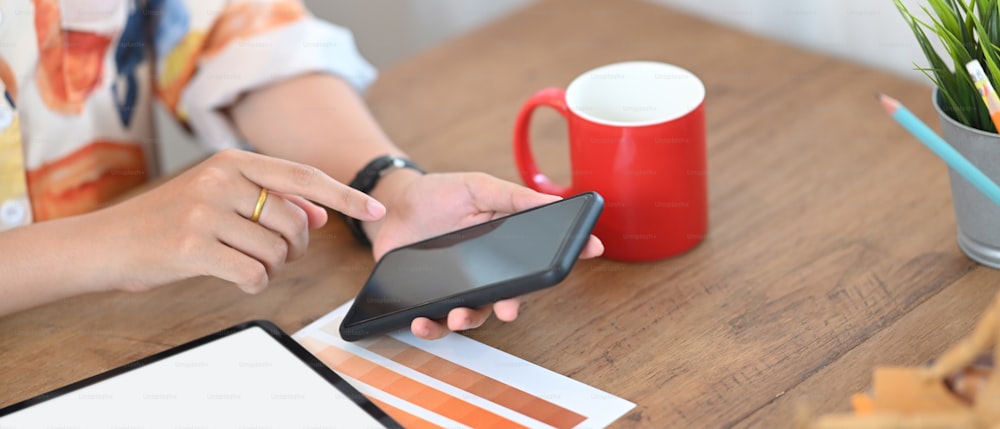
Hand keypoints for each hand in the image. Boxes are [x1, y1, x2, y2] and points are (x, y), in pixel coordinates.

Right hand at [93, 149, 384, 293]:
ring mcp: (206, 212)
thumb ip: (271, 199)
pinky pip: (255, 275)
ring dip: (270, 266)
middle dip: (294, 247)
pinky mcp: (193, 247)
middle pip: (296, 223)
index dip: (345, 195)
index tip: (377, 209)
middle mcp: (222, 180)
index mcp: (233, 162)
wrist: (107, 243)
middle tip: (267, 251)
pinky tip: (231, 275)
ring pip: (278, 252)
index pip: (304, 177)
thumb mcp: (220, 196)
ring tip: (238, 259)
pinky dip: (253, 283)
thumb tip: (321, 213)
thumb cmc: (170, 221)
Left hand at [366, 171, 603, 339]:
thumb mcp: (476, 187)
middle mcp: (491, 269)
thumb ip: (511, 197)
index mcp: (507, 241)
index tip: (592, 249)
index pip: (544, 252)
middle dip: (513, 305)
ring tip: (457, 316)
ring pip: (477, 314)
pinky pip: (439, 321)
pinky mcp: (435, 298)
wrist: (394, 206)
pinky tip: (422, 322)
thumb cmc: (439, 194)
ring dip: (469, 321)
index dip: (570, 252)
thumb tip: (554, 200)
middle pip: (512, 293)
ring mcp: (464, 286)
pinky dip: (432, 327)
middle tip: (509, 309)